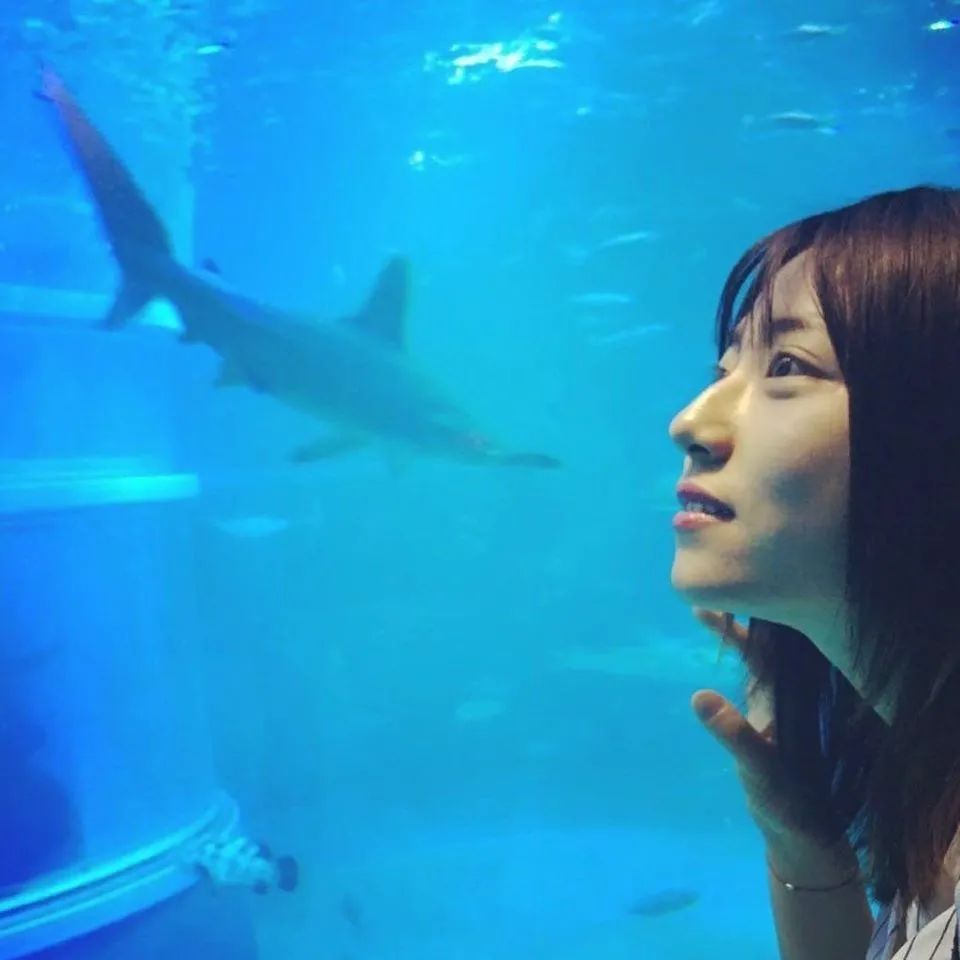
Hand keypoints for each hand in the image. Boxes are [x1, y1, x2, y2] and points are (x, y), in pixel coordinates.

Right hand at [690, 609, 848, 862]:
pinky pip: (752, 669)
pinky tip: (720, 647)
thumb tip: (699, 696)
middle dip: (741, 612)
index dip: (744, 619)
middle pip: (766, 639)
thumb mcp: (758, 768)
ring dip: (738, 629)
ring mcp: (775, 700)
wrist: (800, 830)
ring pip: (761, 651)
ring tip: (709, 607)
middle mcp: (784, 690)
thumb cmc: (786, 800)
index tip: (714, 599)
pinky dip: (735, 651)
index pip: (766, 643)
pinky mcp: (766, 712)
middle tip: (707, 589)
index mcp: (785, 694)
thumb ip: (733, 733)